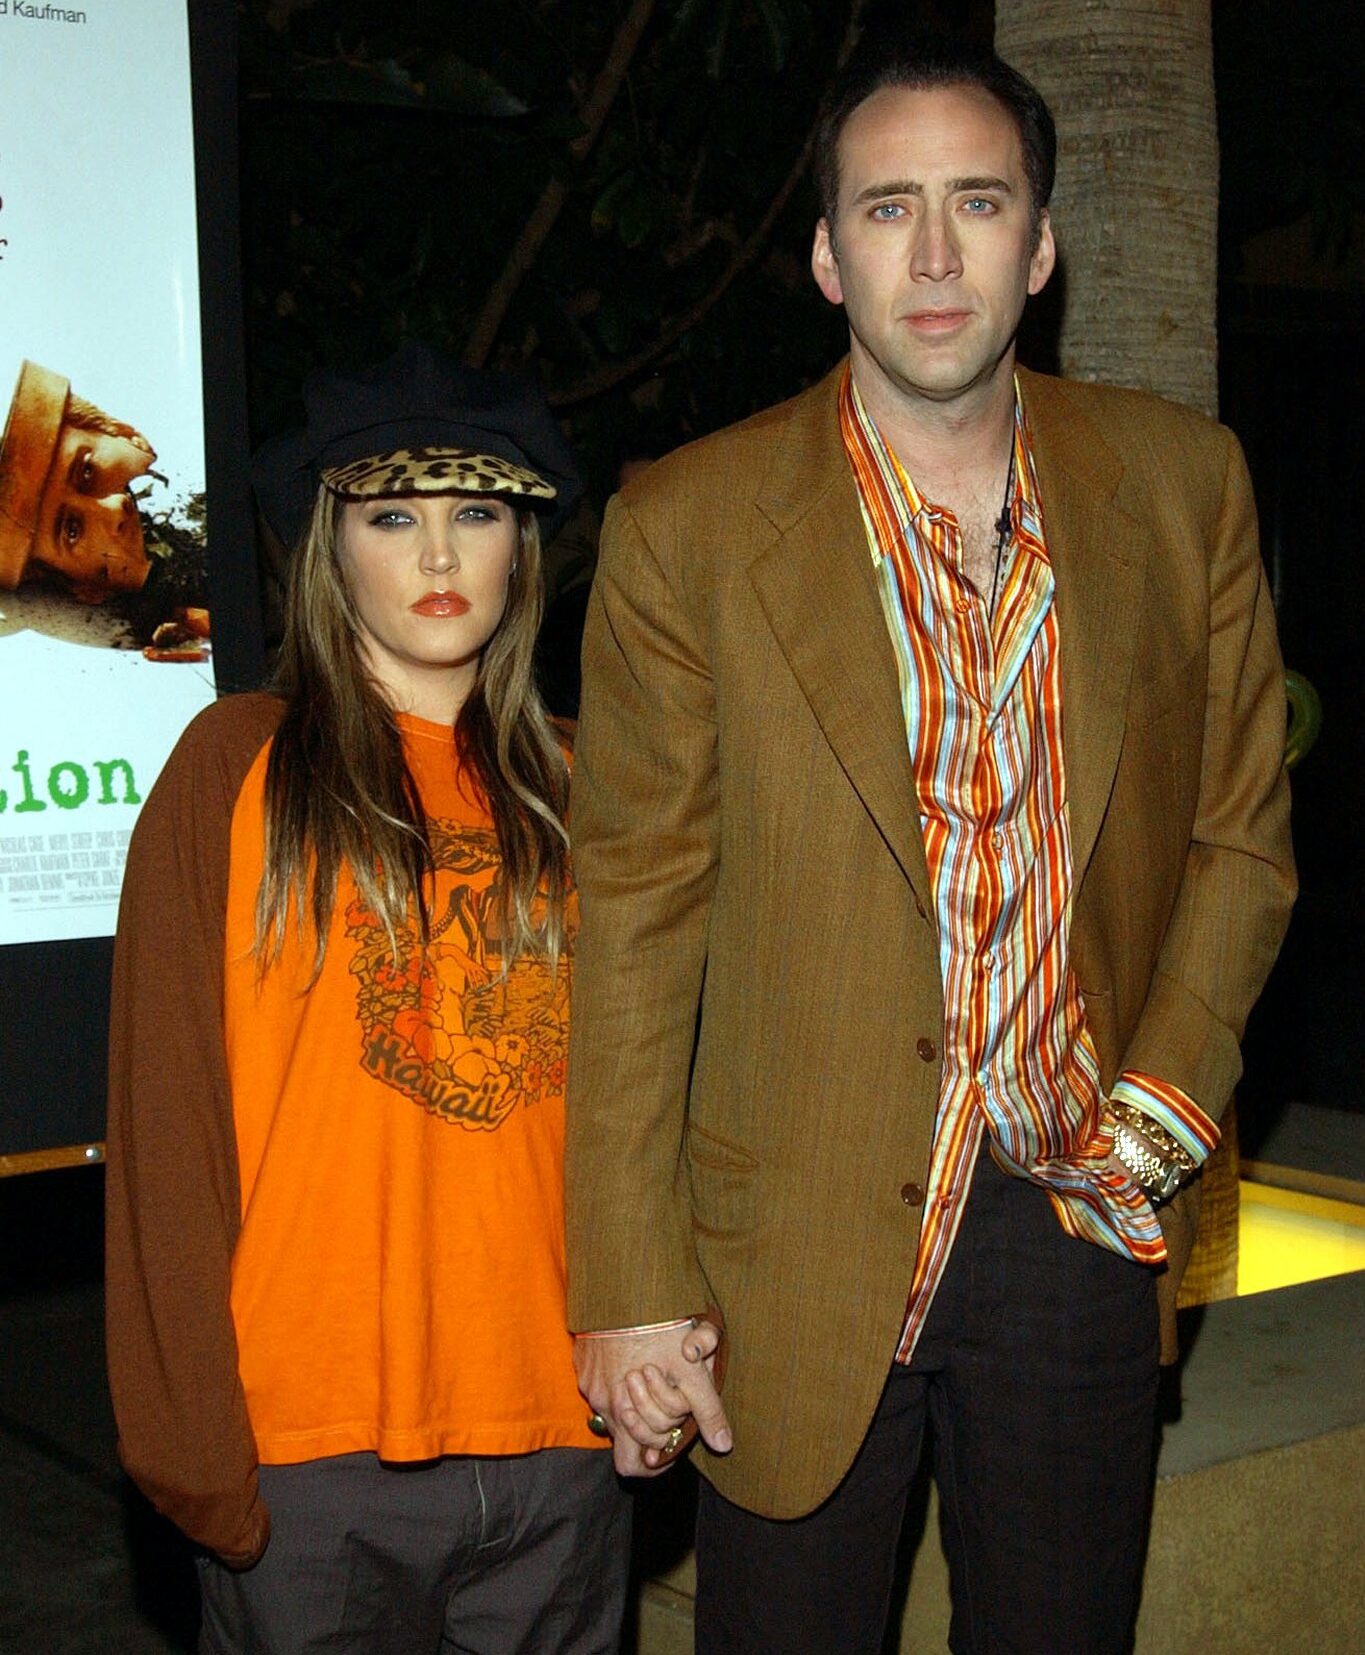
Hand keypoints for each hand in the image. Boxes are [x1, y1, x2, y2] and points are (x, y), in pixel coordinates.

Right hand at [574, 1318, 731, 1476]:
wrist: (623, 1285)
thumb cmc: (658, 1327)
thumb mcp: (692, 1370)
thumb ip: (706, 1410)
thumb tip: (723, 1444)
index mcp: (625, 1415)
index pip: (632, 1465)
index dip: (656, 1458)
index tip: (674, 1439)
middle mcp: (601, 1405)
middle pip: (623, 1436)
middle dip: (648, 1425)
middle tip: (670, 1401)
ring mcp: (588, 1381)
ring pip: (613, 1406)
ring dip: (634, 1398)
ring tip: (656, 1371)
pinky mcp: (582, 1360)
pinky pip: (600, 1380)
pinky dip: (617, 1375)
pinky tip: (637, 1354)